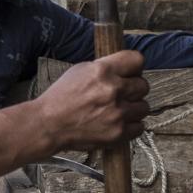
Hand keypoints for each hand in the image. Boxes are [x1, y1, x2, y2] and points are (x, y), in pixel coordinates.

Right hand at [33, 51, 149, 152]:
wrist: (49, 125)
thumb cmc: (61, 98)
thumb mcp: (80, 71)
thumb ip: (105, 68)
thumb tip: (125, 69)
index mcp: (102, 70)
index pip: (137, 60)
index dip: (134, 67)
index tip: (131, 73)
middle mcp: (112, 90)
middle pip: (143, 85)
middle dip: (134, 89)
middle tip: (122, 95)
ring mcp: (117, 113)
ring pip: (144, 107)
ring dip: (134, 108)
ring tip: (119, 110)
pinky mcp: (118, 133)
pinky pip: (139, 127)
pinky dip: (131, 126)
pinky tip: (118, 123)